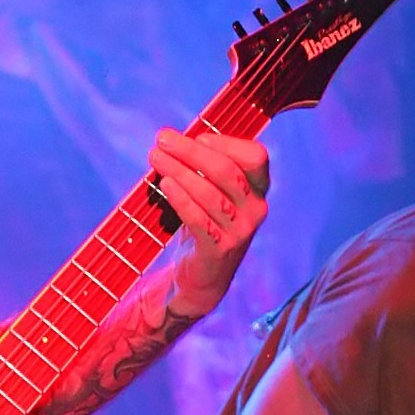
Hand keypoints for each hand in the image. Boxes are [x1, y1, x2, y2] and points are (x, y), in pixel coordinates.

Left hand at [151, 129, 269, 312]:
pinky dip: (180, 199)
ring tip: (155, 157)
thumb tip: (174, 139)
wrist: (203, 276)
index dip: (227, 143)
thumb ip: (203, 168)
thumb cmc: (205, 223)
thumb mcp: (212, 193)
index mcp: (258, 189)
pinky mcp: (220, 249)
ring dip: (179, 171)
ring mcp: (240, 231)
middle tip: (162, 139)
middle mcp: (256, 209)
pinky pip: (198, 219)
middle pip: (226, 171)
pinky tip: (165, 184)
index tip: (197, 138)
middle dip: (191, 151)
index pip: (255, 156)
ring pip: (209, 193)